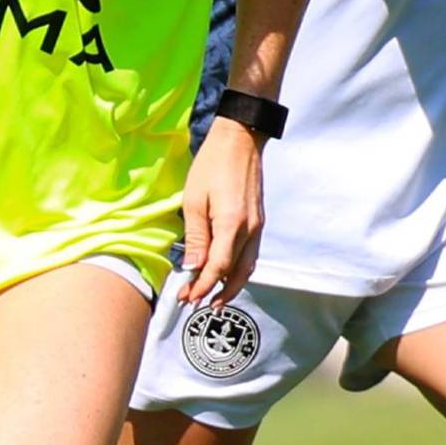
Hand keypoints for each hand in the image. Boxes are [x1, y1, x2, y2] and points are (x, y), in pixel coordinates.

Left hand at [176, 117, 265, 307]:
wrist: (240, 140)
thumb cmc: (212, 165)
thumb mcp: (194, 199)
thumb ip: (196, 236)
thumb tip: (193, 267)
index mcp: (232, 224)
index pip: (218, 267)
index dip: (203, 286)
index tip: (187, 297)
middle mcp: (250, 230)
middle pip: (237, 274)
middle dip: (217, 292)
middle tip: (196, 303)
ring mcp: (257, 226)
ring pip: (248, 267)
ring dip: (231, 286)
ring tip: (213, 298)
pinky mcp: (258, 221)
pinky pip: (251, 254)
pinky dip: (239, 270)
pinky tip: (225, 274)